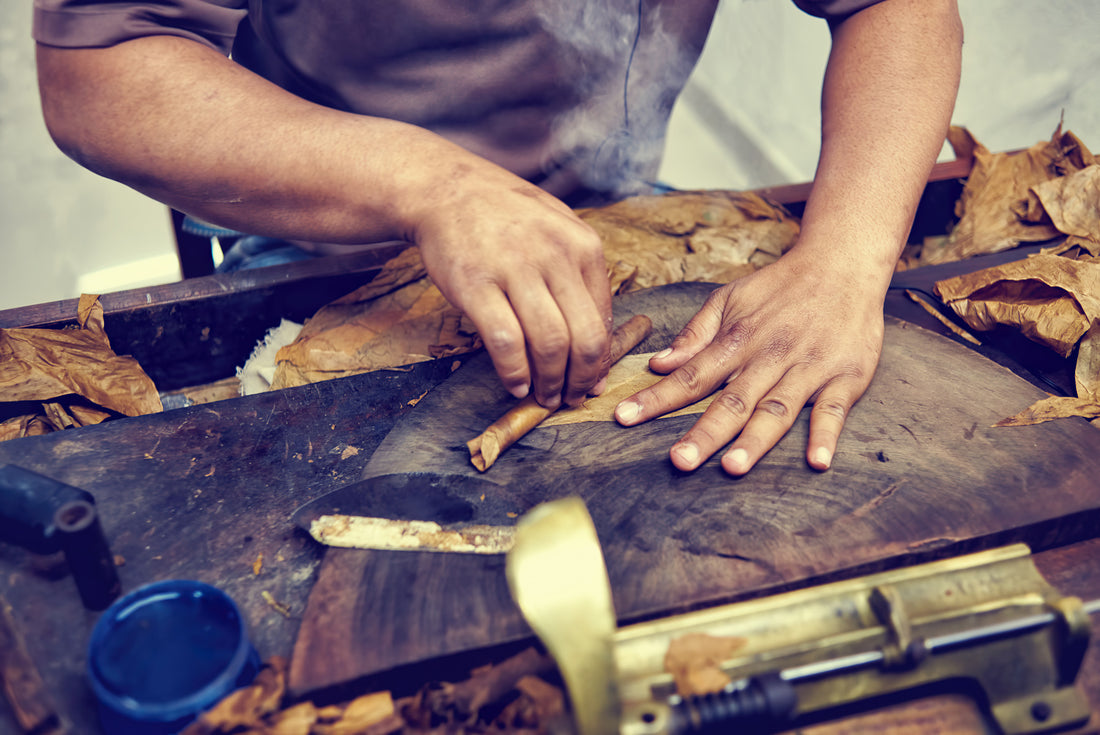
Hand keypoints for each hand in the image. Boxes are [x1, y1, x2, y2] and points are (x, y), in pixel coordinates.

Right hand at [411, 157, 612, 408]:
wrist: (446, 189)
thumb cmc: (506, 217)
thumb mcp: (558, 231)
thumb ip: (580, 281)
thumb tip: (596, 346)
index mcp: (583, 245)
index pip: (603, 318)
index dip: (600, 360)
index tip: (591, 381)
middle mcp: (555, 256)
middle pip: (585, 337)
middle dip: (581, 379)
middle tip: (571, 398)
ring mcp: (515, 269)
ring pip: (549, 345)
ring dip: (550, 382)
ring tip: (544, 396)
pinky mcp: (476, 284)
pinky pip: (505, 342)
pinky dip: (514, 372)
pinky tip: (515, 383)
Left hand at [614, 251, 884, 473]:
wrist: (843, 263)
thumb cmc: (779, 286)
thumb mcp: (730, 298)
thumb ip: (695, 334)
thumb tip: (657, 364)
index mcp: (737, 340)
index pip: (690, 376)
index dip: (656, 399)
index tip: (623, 418)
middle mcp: (769, 357)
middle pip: (732, 401)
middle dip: (705, 432)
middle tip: (679, 461)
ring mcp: (808, 368)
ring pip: (777, 409)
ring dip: (755, 440)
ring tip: (733, 467)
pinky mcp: (846, 377)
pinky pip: (835, 409)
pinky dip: (826, 434)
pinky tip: (817, 461)